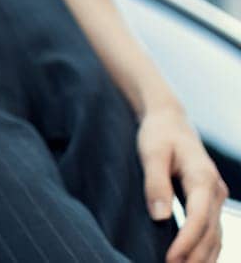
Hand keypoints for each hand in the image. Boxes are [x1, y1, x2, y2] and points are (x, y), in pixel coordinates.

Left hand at [138, 106, 227, 262]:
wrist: (170, 119)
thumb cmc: (158, 134)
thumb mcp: (151, 153)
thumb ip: (155, 183)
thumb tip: (160, 216)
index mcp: (202, 178)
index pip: (199, 218)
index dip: (187, 242)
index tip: (171, 260)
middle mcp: (215, 191)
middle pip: (210, 233)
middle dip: (195, 257)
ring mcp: (215, 197)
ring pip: (215, 236)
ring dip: (202, 258)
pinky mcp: (208, 202)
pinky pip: (212, 231)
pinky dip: (206, 249)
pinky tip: (193, 262)